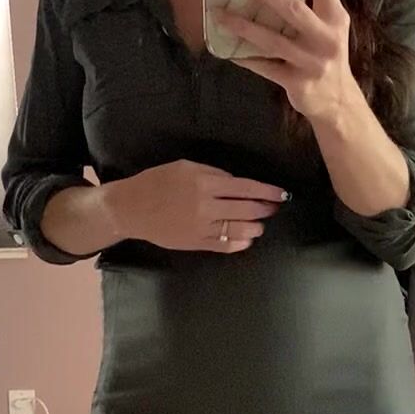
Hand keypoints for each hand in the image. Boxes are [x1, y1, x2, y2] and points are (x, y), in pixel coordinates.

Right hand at [108, 160, 287, 252]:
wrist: (131, 208)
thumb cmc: (158, 182)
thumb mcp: (185, 167)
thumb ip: (213, 174)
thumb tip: (237, 183)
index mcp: (205, 184)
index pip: (246, 188)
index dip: (268, 192)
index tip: (282, 194)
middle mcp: (207, 207)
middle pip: (247, 210)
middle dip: (265, 209)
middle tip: (273, 207)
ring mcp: (202, 228)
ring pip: (240, 230)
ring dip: (256, 227)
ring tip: (260, 223)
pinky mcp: (196, 243)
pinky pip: (225, 246)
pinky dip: (240, 243)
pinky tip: (246, 238)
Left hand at [210, 0, 360, 124]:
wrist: (337, 101)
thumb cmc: (326, 54)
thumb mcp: (329, 26)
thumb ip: (316, 0)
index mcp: (335, 18)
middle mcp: (325, 38)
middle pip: (292, 9)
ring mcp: (310, 62)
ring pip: (271, 40)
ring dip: (243, 26)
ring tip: (220, 14)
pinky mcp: (296, 82)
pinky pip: (264, 67)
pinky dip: (245, 57)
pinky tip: (228, 49)